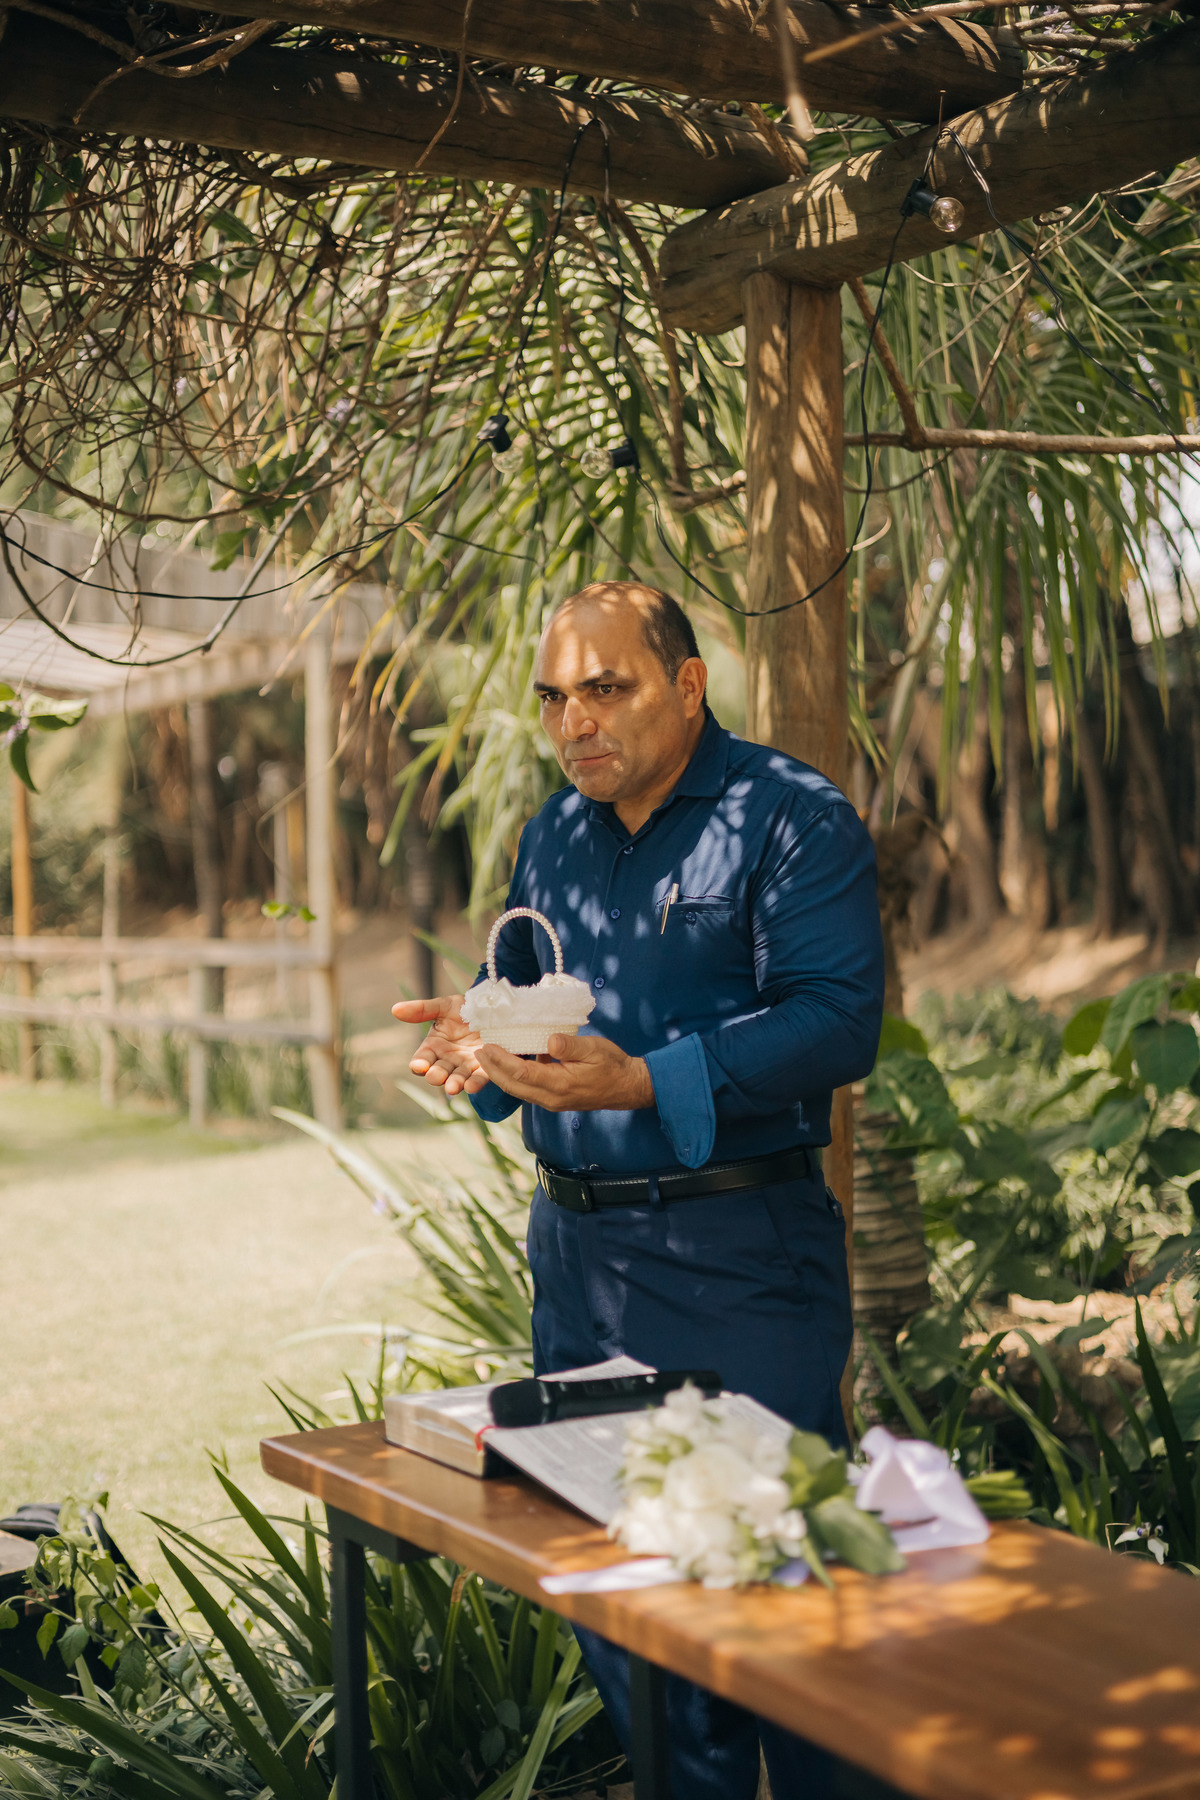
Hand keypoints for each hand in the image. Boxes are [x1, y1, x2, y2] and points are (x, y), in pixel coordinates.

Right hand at [391, 994, 488, 1096]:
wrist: (494, 1009)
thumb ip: (422, 1009)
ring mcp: (466, 1066)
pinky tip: (472, 1085)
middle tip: (436, 1077)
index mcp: (434, 1047)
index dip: (419, 1064)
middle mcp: (448, 1060)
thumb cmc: (464, 1008)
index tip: (419, 1065)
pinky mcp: (485, 1068)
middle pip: (437, 1072)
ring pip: (457, 1079)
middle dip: (436, 1076)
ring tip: (452, 1087)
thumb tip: (395, 1009)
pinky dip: (474, 1083)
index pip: (422, 1060)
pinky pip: (479, 1078)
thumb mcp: (444, 1006)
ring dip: (454, 1083)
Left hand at [475, 1032, 654, 1112]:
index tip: (487, 1045)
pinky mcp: (554, 1099)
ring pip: (518, 1090)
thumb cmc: (613, 1065)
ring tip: (488, 1056)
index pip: (521, 1074)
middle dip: (492, 1069)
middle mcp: (551, 1098)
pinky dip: (514, 1077)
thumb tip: (549, 1041)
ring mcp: (552, 1101)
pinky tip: (510, 1062)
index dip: (501, 1060)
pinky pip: (527, 1090)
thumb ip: (570, 1045)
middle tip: (479, 1050)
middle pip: (512, 1086)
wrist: (628, 1087)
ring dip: (500, 1074)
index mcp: (560, 1084)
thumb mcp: (594, 1048)